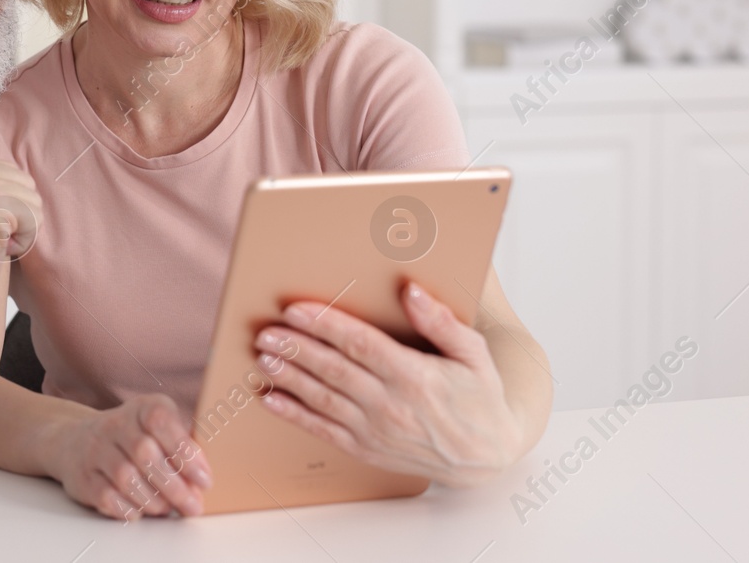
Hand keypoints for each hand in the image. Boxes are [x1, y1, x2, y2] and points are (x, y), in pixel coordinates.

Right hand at [38, 394, 212, 520]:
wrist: (76, 442)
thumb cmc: (131, 438)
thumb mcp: (157, 430)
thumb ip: (180, 449)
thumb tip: (200, 483)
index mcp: (141, 408)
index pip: (161, 422)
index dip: (185, 451)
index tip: (204, 479)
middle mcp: (115, 424)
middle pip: (145, 454)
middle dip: (174, 486)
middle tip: (192, 506)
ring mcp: (95, 450)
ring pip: (125, 478)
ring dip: (153, 500)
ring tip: (167, 509)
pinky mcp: (82, 477)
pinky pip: (106, 497)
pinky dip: (128, 509)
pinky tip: (140, 512)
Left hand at [253, 283, 524, 487]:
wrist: (484, 458)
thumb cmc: (480, 398)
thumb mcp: (474, 354)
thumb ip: (441, 321)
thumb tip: (411, 290)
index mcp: (416, 376)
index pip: (361, 344)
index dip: (326, 325)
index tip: (296, 309)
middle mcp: (392, 405)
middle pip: (334, 370)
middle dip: (297, 349)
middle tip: (267, 332)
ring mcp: (377, 431)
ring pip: (323, 399)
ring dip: (290, 378)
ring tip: (263, 358)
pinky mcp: (367, 449)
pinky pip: (324, 430)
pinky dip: (295, 415)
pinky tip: (272, 400)